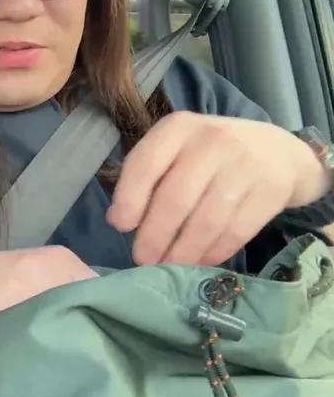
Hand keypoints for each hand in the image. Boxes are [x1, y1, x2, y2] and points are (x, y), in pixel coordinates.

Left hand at [109, 111, 325, 266]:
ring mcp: (245, 166)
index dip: (130, 197)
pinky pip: (237, 230)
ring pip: (207, 219)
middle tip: (143, 260)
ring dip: (184, 251)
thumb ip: (147, 176)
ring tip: (169, 267)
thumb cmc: (210, 155)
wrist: (279, 151)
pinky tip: (201, 262)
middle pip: (176, 197)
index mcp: (178, 128)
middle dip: (155, 235)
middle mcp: (212, 142)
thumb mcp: (177, 149)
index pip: (147, 163)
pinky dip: (214, 251)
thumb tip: (117, 219)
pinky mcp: (271, 191)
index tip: (120, 226)